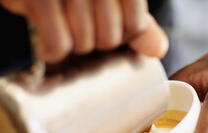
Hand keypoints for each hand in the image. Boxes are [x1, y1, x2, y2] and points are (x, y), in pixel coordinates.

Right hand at [0, 0, 167, 62]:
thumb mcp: (113, 0)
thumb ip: (137, 23)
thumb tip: (158, 50)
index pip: (135, 26)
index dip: (120, 35)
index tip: (104, 26)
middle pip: (109, 38)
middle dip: (94, 40)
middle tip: (79, 25)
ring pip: (84, 43)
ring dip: (73, 44)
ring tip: (63, 28)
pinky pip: (59, 44)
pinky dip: (53, 52)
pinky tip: (48, 44)